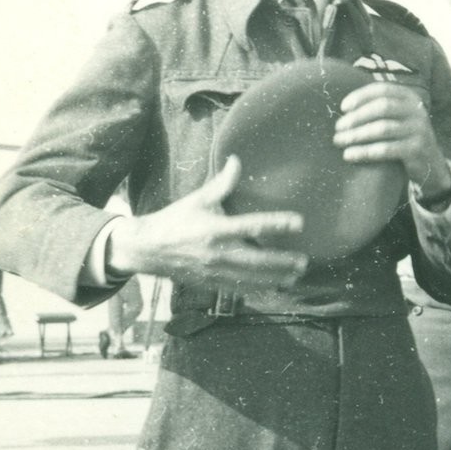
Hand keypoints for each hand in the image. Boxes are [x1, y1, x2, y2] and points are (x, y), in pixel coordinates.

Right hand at [104, 156, 308, 288]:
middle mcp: (218, 253)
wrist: (147, 250)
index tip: (299, 222)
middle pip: (258, 260)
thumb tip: (236, 160)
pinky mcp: (212, 284)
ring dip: (276, 279)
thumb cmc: (175, 220)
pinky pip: (240, 289)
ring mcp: (215, 272)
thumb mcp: (198, 199)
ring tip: (296, 277)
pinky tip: (275, 288)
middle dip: (283, 262)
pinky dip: (259, 289)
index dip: (277, 224)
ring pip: (252, 279)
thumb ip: (221, 183)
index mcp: (215, 229)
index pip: (252, 226)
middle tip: (304, 261)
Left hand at [333, 81, 450, 199]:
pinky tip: (350, 155)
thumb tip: (345, 107)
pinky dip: (364, 152)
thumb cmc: (404, 138)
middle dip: (356, 117)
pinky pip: (386, 149)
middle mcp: (417, 111)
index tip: (342, 108)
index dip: (360, 96)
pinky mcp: (417, 150)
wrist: (431, 165)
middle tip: (338, 128)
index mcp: (410, 98)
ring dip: (357, 135)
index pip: (382, 90)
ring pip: (382, 129)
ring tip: (339, 141)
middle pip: (382, 108)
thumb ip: (381, 107)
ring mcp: (419, 131)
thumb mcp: (399, 117)